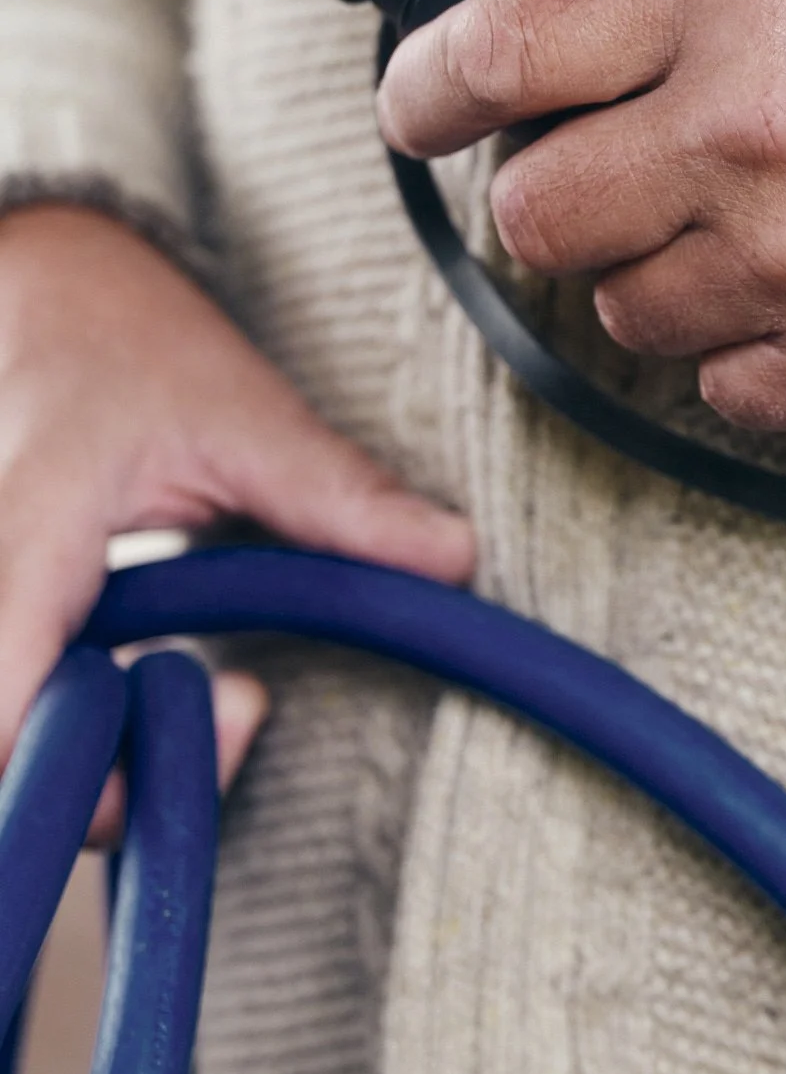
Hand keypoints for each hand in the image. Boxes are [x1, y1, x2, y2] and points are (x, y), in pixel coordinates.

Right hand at [0, 204, 473, 841]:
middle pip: (10, 758)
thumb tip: (451, 556)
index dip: (77, 773)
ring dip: (108, 760)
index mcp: (32, 533)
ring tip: (213, 690)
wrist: (50, 291)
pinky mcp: (3, 630)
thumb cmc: (129, 342)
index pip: (4, 709)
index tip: (210, 718)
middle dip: (114, 782)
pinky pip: (25, 715)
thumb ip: (337, 494)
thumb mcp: (244, 411)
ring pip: (15, 748)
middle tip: (242, 707)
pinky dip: (94, 730)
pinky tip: (163, 679)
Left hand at [378, 0, 785, 431]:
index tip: (418, 103)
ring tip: (738, 221)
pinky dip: (746, 351)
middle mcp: (752, 130)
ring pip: (620, 311)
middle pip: (536, 210)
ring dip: (655, 274)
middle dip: (557, 190)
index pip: (502, 48)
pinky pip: (719, 385)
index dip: (426, 86)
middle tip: (618, 164)